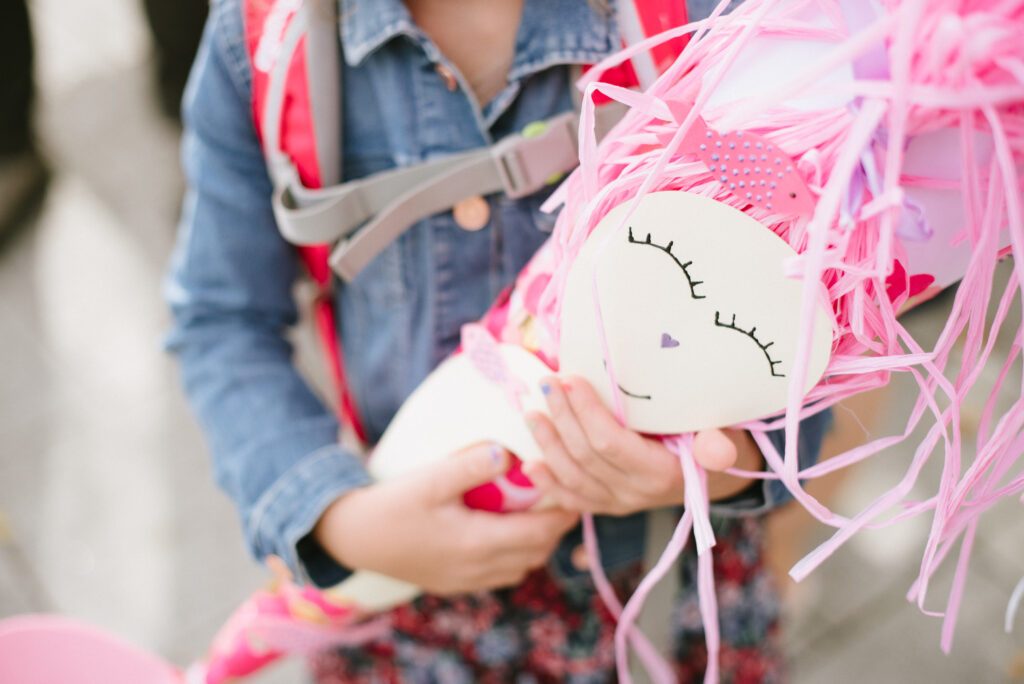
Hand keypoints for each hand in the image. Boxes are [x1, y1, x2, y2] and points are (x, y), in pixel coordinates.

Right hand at [313, 444, 578, 594]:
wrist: (351, 538)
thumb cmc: (390, 505)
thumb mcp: (430, 479)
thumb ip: (471, 465)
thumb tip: (509, 452)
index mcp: (477, 542)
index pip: (539, 533)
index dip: (563, 513)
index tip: (574, 487)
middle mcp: (478, 568)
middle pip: (536, 553)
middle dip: (554, 527)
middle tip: (561, 495)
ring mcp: (466, 579)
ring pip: (521, 567)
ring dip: (535, 542)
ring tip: (536, 511)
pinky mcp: (454, 582)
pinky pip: (500, 574)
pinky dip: (514, 555)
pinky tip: (504, 530)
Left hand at [522, 376, 760, 515]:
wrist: (716, 475)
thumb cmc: (717, 438)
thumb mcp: (727, 435)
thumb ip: (718, 444)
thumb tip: (718, 451)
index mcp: (662, 474)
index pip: (612, 444)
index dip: (587, 413)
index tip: (570, 379)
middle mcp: (637, 493)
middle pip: (586, 456)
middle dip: (562, 418)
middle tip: (546, 382)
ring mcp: (620, 502)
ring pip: (573, 477)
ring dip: (548, 444)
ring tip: (531, 413)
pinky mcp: (608, 505)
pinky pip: (572, 498)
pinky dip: (548, 483)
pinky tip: (529, 465)